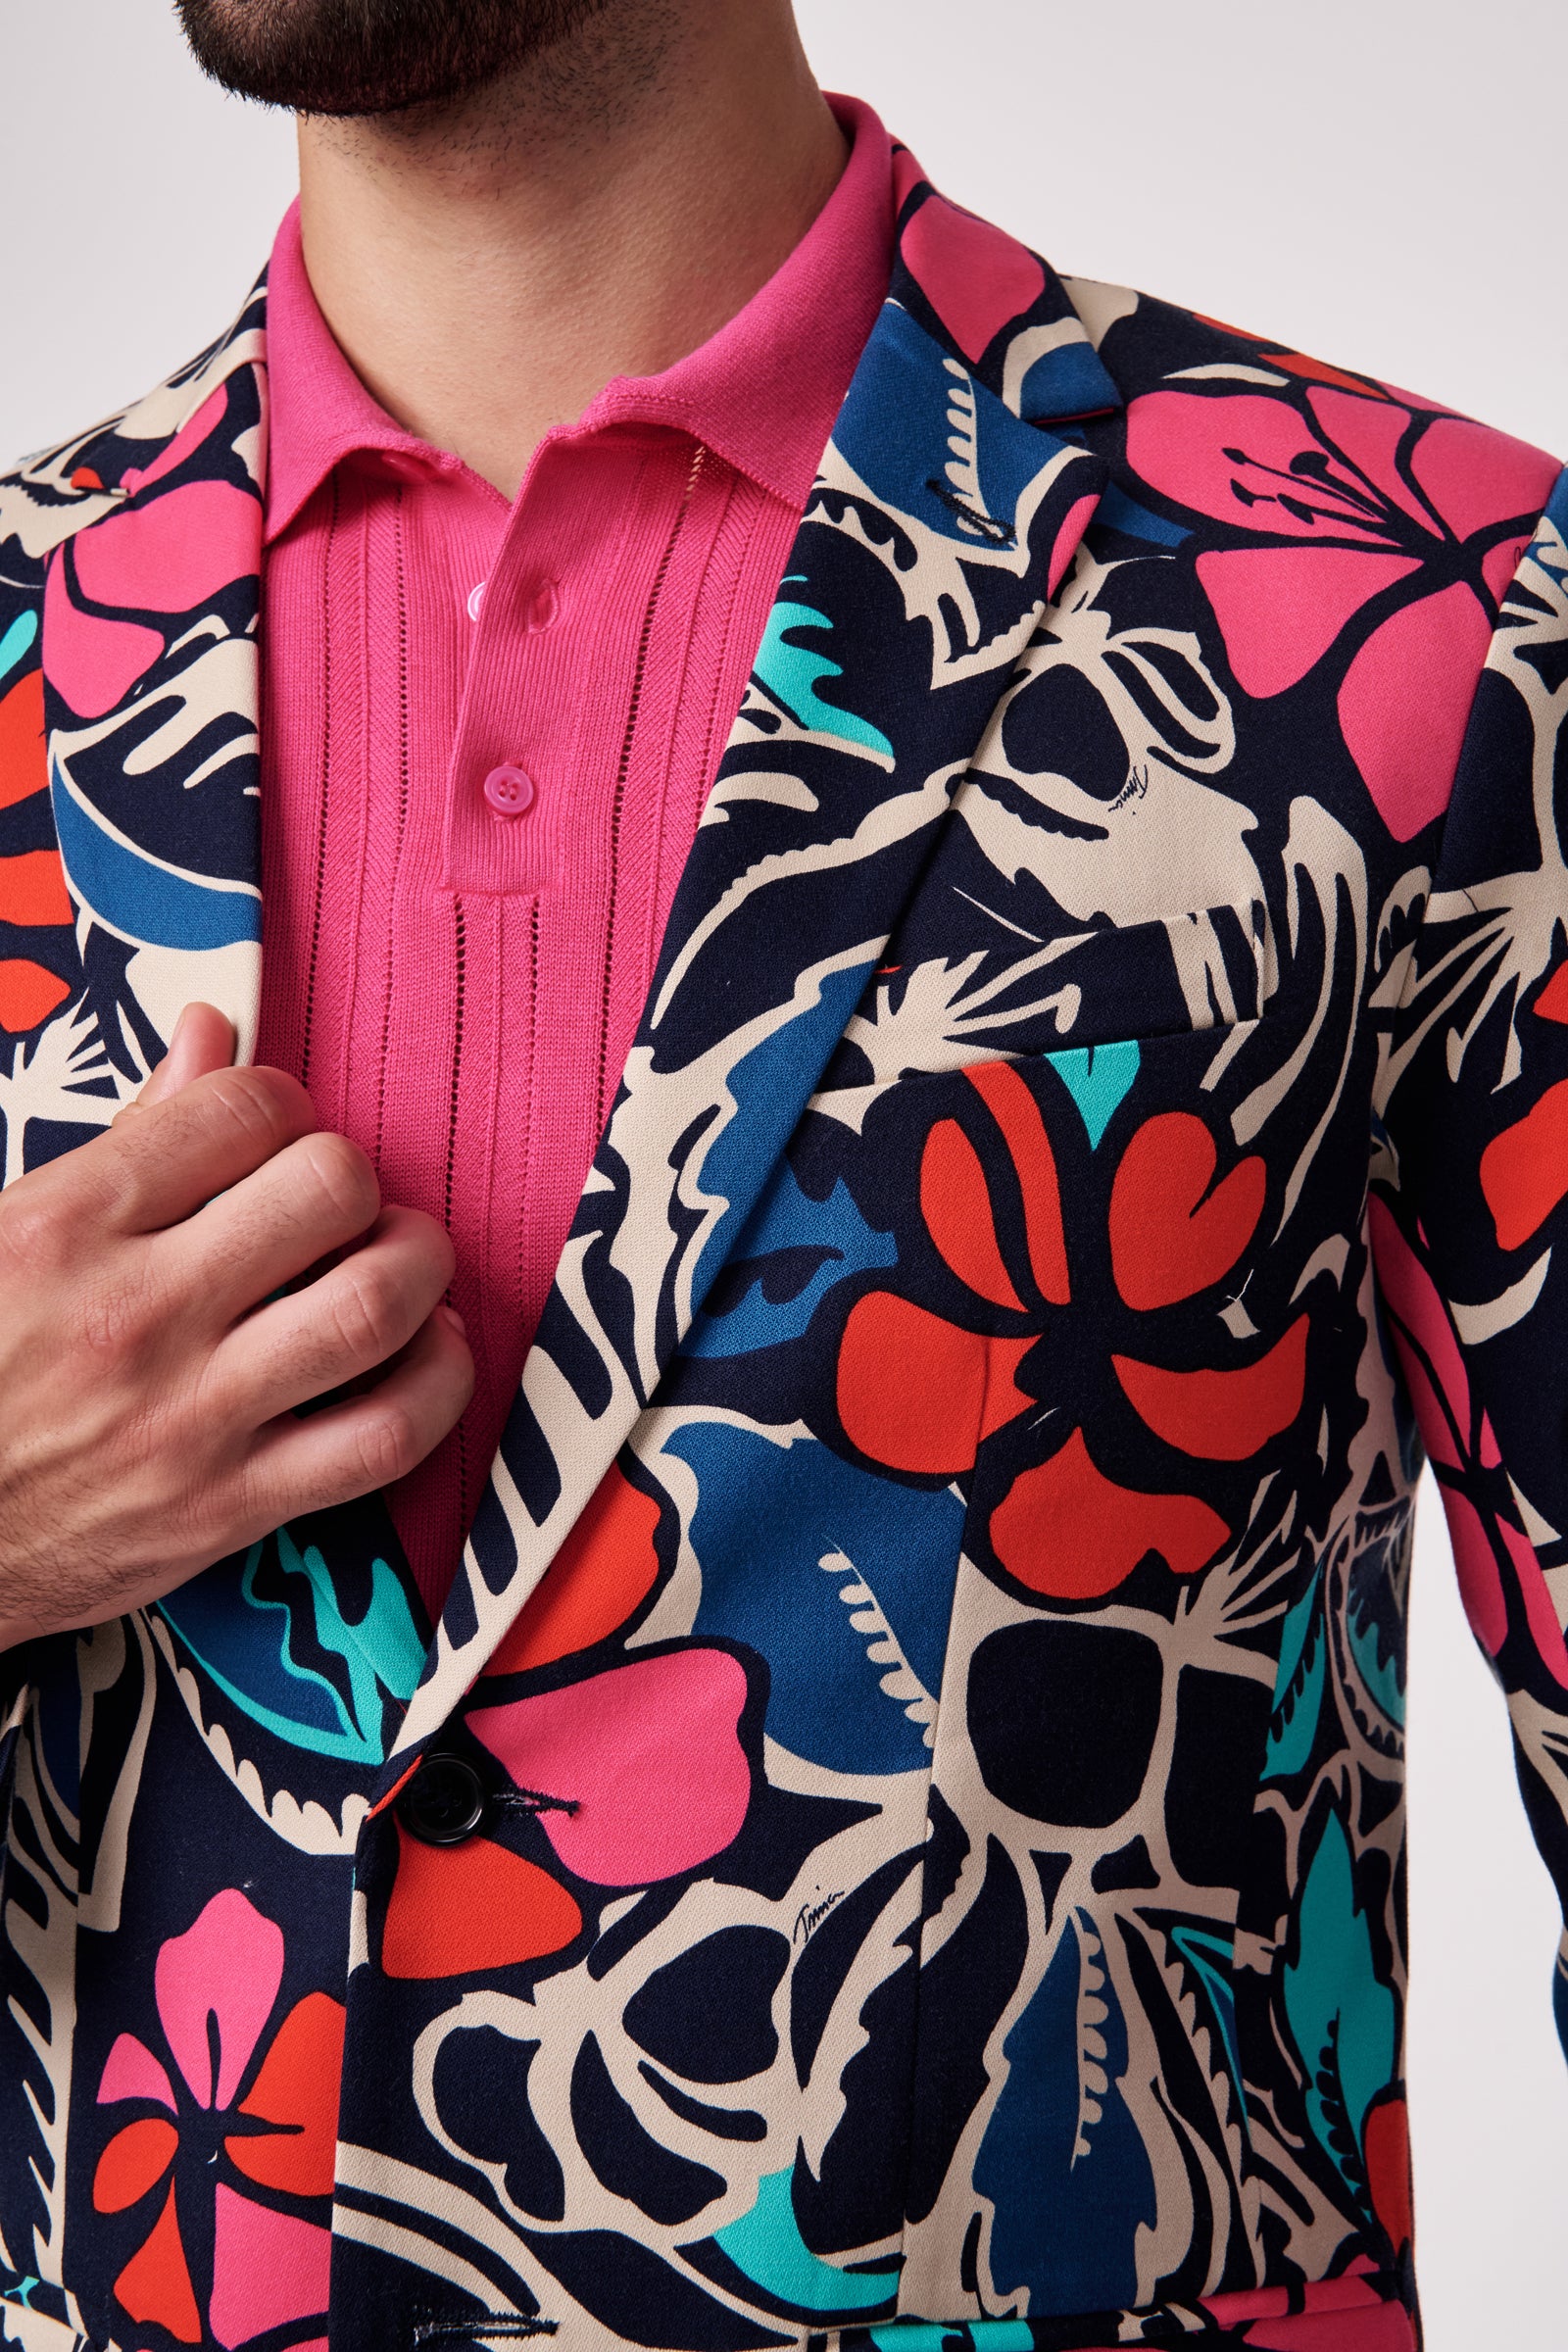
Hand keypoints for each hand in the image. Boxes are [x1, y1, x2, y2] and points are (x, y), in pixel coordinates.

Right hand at [0, 1003, 473, 1648]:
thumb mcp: (7, 1231)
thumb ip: (125, 1134)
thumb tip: (214, 1032)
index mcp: (66, 1225)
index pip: (242, 1109)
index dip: (285, 1106)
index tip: (280, 1137)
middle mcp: (136, 1313)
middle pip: (327, 1192)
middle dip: (356, 1179)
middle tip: (344, 1201)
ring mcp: (190, 1416)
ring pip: (372, 1306)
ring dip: (417, 1266)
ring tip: (403, 1260)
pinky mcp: (228, 1507)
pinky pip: (383, 1436)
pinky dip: (436, 1384)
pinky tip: (430, 1351)